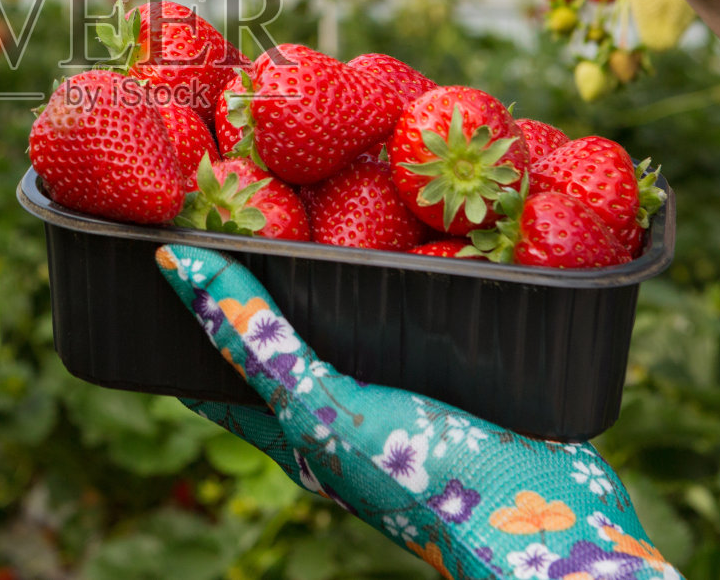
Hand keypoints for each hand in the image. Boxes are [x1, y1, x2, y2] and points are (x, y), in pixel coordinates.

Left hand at [156, 243, 678, 577]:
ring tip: (322, 197)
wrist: (553, 523)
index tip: (166, 242)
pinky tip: (419, 230)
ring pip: (349, 323)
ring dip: (336, 270)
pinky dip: (408, 275)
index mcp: (293, 429)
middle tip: (244, 199)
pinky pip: (417, 318)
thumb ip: (256, 341)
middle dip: (263, 277)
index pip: (216, 365)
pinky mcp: (453, 380)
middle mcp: (339, 412)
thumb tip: (175, 267)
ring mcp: (398, 397)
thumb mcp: (323, 405)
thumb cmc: (423, 475)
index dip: (188, 308)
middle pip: (282, 336)